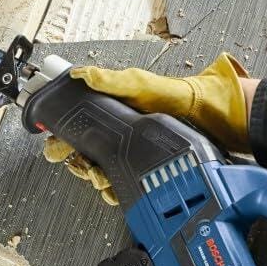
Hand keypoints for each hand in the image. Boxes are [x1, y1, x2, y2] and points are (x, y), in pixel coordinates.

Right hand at [41, 53, 250, 204]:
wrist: (213, 119)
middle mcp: (122, 135)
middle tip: (79, 164)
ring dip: (96, 178)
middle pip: (85, 154)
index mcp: (115, 114)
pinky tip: (116, 190)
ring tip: (100, 177)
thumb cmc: (181, 97)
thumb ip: (113, 81)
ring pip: (101, 173)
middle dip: (77, 162)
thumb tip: (81, 74)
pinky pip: (123, 187)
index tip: (53, 146)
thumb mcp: (144, 85)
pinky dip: (115, 192)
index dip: (63, 138)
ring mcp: (134, 154)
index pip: (80, 127)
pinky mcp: (147, 171)